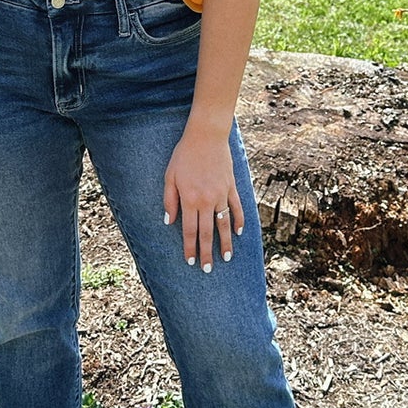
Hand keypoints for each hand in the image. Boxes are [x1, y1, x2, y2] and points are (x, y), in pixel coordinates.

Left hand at [163, 124, 242, 270]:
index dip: (190, 247)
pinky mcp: (231, 187)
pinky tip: (238, 233)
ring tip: (226, 258)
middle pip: (207, 232)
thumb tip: (168, 222)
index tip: (191, 261)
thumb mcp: (170, 176)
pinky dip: (238, 221)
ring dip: (225, 242)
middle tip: (208, 270)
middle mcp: (207, 200)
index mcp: (190, 199)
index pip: (189, 230)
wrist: (206, 136)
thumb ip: (169, 200)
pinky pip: (236, 208)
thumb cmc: (184, 155)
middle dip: (207, 253)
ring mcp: (221, 194)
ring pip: (224, 224)